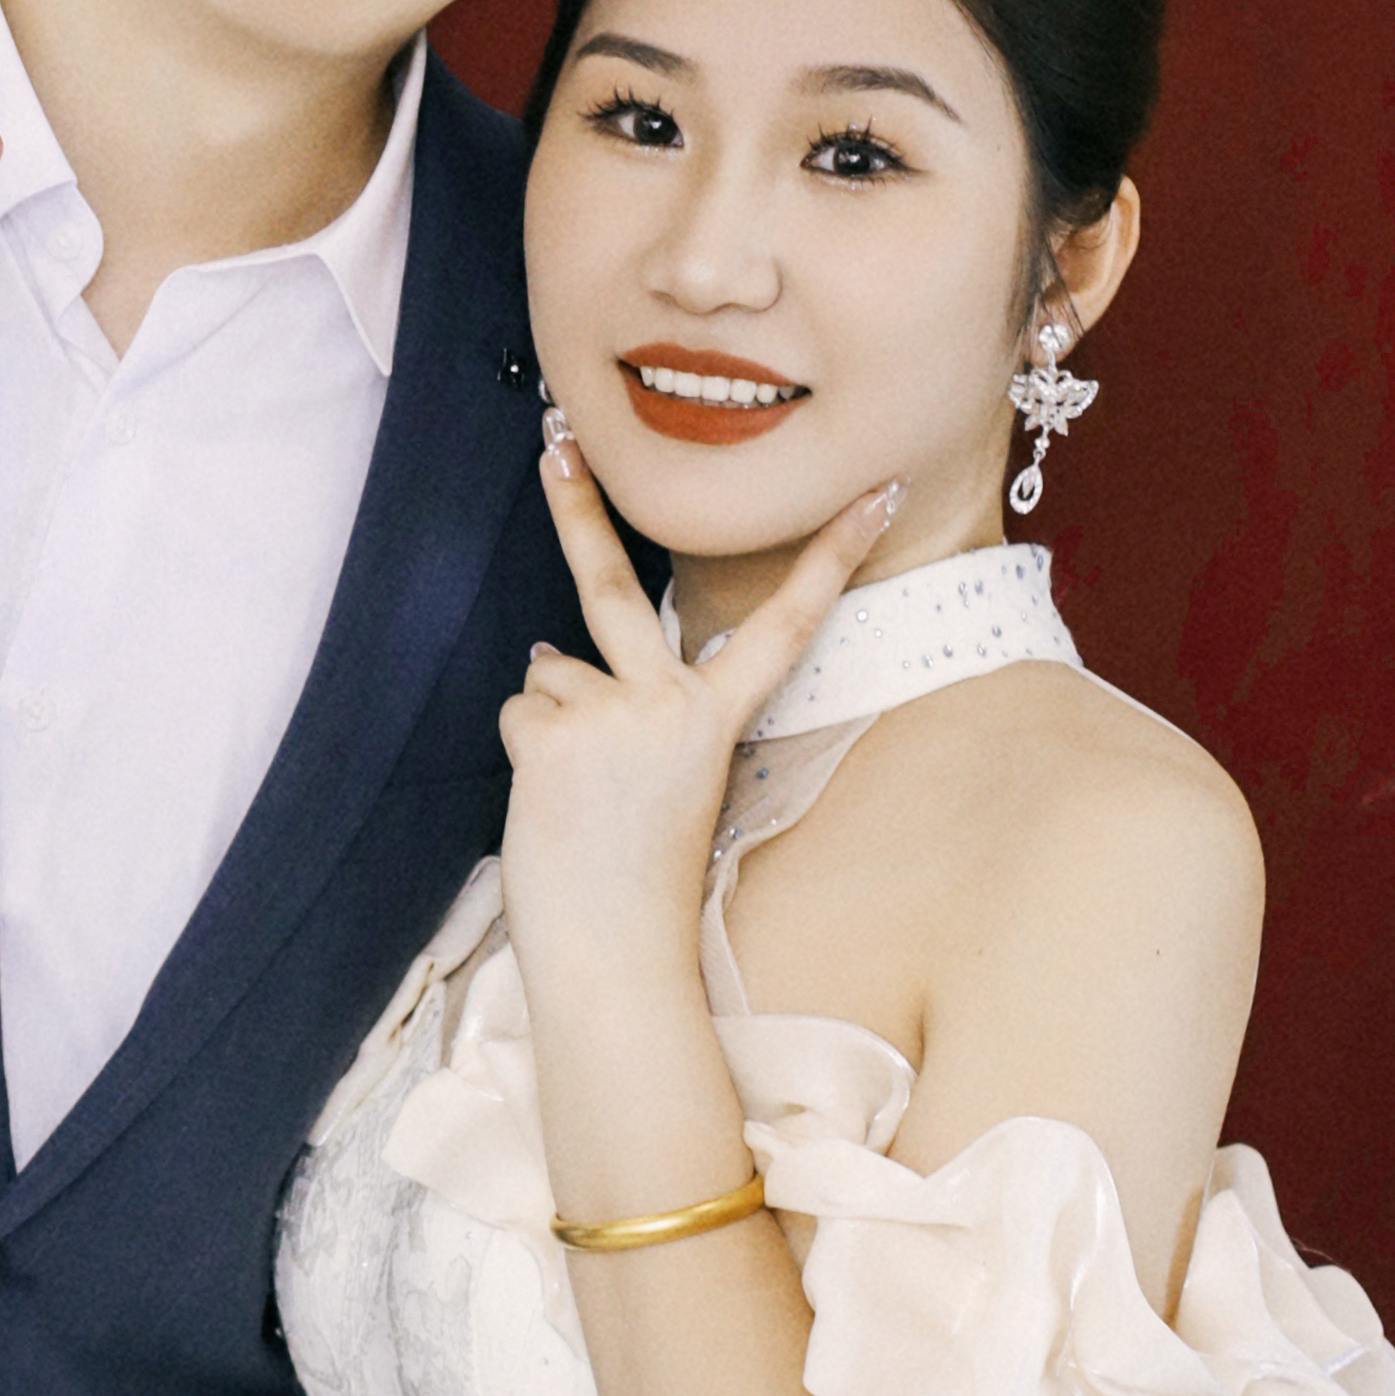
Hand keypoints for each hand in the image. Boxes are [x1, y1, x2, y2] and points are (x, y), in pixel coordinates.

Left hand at [496, 439, 898, 991]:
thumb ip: (628, 708)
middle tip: (554, 439)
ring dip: (553, 720)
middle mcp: (673, 704)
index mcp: (718, 720)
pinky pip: (522, 711)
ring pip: (553, 671)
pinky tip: (552, 801)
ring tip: (578, 794)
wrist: (616, 957)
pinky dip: (526, 750)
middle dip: (578, 506)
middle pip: (618, 585)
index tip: (872, 492)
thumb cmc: (640, 881)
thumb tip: (546, 651)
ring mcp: (615, 713)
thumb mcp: (661, 783)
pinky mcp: (558, 732)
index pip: (784, 624)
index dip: (830, 556)